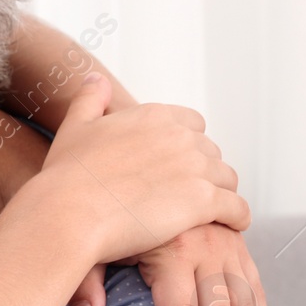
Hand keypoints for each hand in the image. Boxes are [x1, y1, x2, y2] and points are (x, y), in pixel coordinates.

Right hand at [32, 75, 249, 268]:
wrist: (69, 212)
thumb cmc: (67, 175)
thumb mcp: (74, 126)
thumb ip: (90, 99)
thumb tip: (97, 80)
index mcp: (153, 116)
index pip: (192, 123)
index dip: (186, 144)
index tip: (176, 162)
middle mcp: (179, 136)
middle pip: (211, 152)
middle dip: (203, 170)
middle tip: (187, 191)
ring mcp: (194, 168)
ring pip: (227, 179)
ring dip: (221, 193)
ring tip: (210, 211)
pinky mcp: (203, 201)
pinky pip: (237, 208)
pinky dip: (237, 217)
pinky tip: (231, 224)